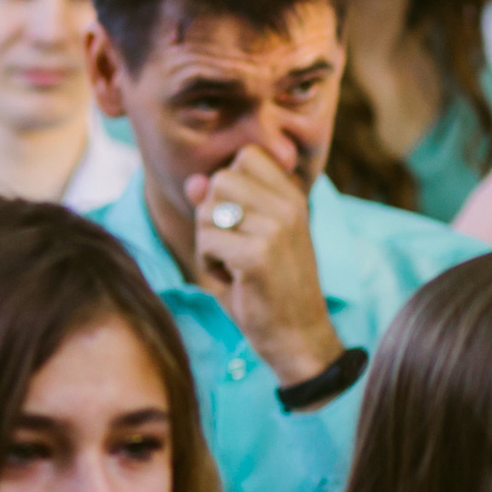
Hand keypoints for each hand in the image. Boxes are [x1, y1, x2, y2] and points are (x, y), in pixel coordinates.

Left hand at [185, 146, 343, 385]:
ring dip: (208, 241)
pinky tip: (232, 279)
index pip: (246, 156)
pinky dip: (208, 264)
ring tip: (233, 263)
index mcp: (293, 196)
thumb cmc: (269, 287)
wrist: (298, 335)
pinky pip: (206, 241)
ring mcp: (276, 228)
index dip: (227, 186)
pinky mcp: (257, 254)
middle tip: (231, 246)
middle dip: (211, 214)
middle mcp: (289, 206)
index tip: (240, 220)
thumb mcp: (247, 238)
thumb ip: (220, 205)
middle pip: (221, 179)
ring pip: (208, 210)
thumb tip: (193, 181)